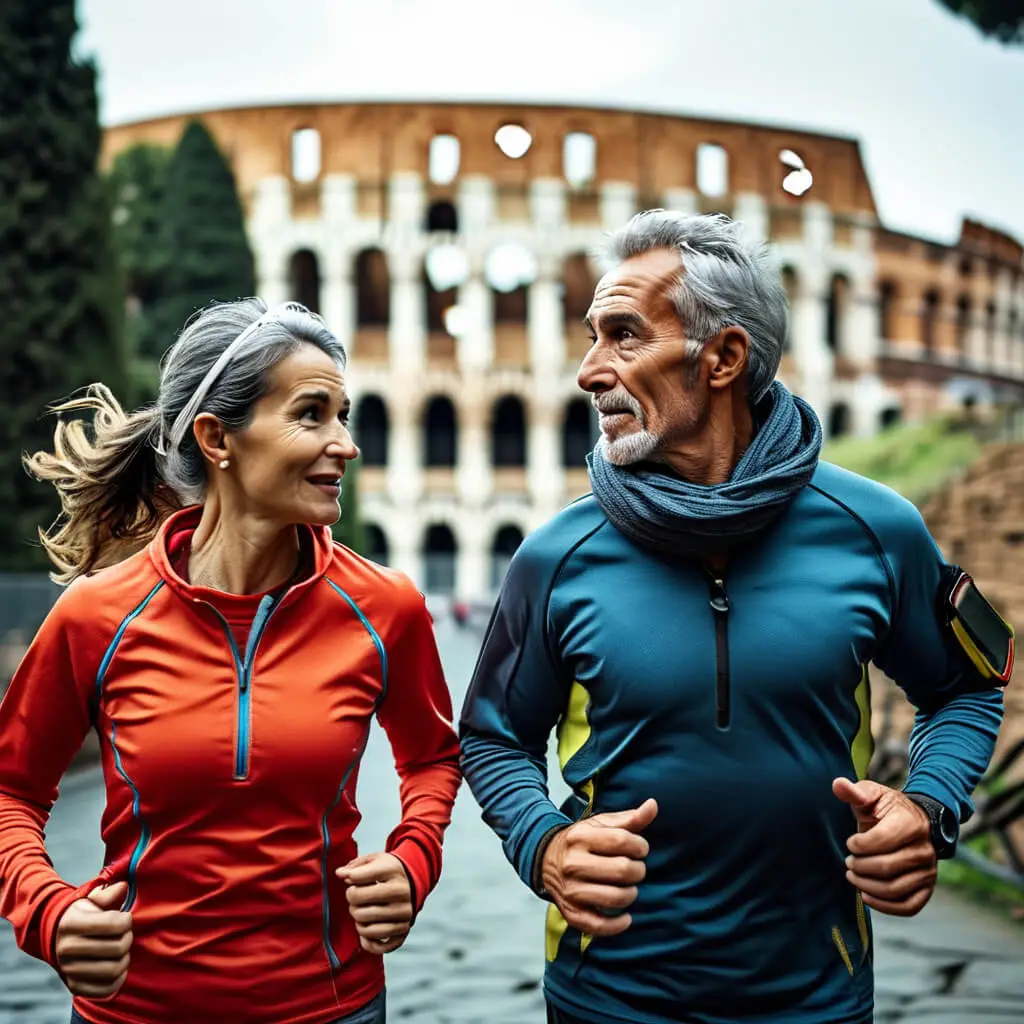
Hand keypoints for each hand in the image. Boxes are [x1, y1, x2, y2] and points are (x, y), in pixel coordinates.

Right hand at [55, 881, 132, 998]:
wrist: (57, 939)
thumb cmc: (82, 916)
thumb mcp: (90, 900)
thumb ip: (108, 894)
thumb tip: (123, 887)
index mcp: (72, 924)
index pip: (114, 924)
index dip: (127, 920)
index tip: (124, 918)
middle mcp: (67, 948)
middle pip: (117, 948)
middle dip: (128, 938)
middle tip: (125, 935)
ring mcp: (69, 970)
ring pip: (114, 969)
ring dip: (125, 959)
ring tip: (122, 951)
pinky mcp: (74, 986)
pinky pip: (106, 989)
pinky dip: (118, 979)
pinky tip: (117, 966)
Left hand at [337, 852, 412, 954]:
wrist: (410, 884)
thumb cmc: (386, 873)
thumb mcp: (374, 861)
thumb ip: (355, 866)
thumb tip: (339, 874)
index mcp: (393, 871)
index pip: (356, 878)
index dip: (348, 879)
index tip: (351, 879)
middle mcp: (402, 893)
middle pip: (358, 902)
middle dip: (351, 901)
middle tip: (357, 898)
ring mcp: (404, 915)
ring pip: (366, 927)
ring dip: (358, 922)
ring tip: (362, 913)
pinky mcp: (403, 933)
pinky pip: (377, 947)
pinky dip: (367, 941)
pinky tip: (367, 931)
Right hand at [541, 798, 657, 937]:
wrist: (546, 858)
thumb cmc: (582, 841)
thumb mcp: (602, 824)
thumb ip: (630, 818)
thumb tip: (653, 805)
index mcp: (580, 837)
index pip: (622, 841)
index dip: (640, 845)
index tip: (640, 848)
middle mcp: (573, 863)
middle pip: (621, 870)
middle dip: (638, 870)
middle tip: (636, 869)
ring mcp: (570, 890)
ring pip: (614, 898)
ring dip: (631, 894)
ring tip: (630, 888)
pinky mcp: (571, 912)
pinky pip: (598, 925)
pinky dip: (617, 925)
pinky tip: (626, 917)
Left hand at [832, 777, 936, 916]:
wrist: (912, 822)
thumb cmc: (886, 809)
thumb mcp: (871, 795)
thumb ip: (854, 792)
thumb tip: (837, 784)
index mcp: (910, 823)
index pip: (881, 840)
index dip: (859, 844)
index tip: (850, 842)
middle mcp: (924, 849)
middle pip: (886, 867)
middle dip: (859, 866)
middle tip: (848, 862)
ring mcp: (928, 871)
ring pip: (894, 889)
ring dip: (867, 886)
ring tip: (853, 876)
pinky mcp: (926, 888)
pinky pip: (908, 906)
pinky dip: (885, 906)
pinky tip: (866, 895)